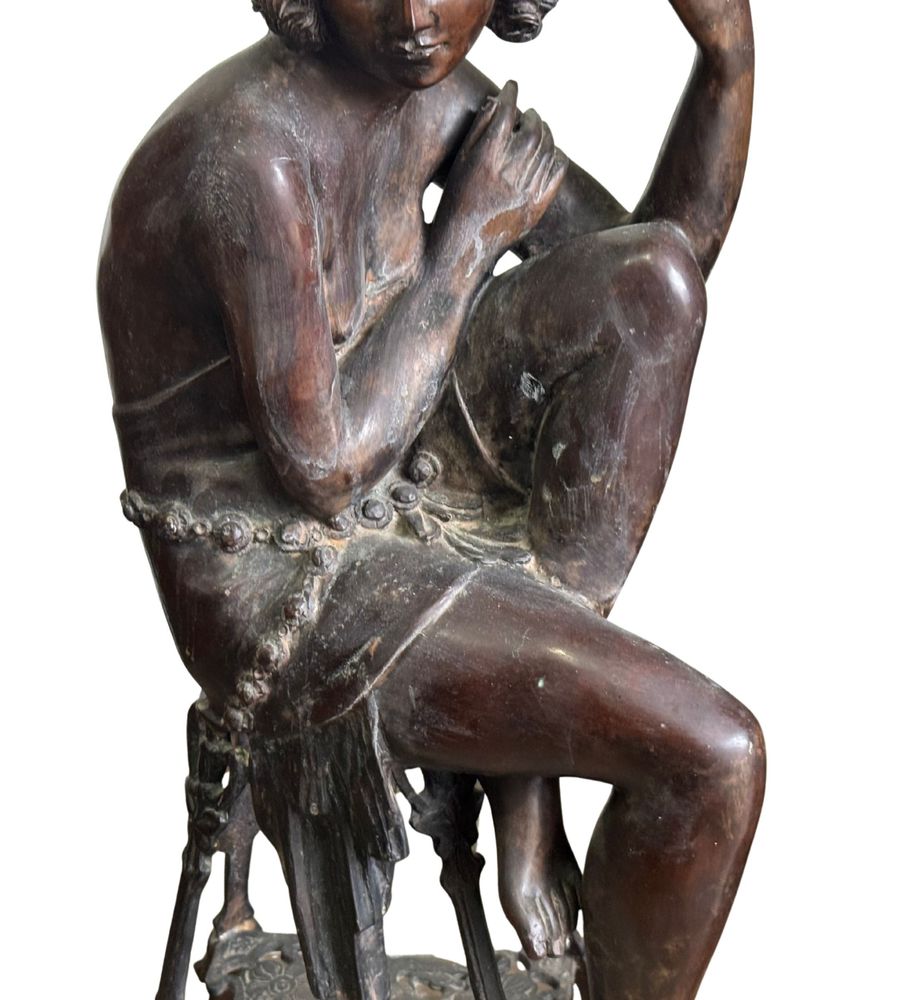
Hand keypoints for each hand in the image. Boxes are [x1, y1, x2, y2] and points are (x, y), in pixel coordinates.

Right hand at [431, 81, 567, 273]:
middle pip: (532, 130)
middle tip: (530, 114)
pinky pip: (557, 172)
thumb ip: (478, 131)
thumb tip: (497, 101)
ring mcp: (524, 193)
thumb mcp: (459, 165)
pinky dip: (557, 156)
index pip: (504, 113)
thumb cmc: (457, 201)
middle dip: (532, 116)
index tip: (512, 86)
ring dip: (546, 133)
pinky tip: (550, 152)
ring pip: (547, 148)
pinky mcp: (537, 208)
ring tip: (540, 129)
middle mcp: (506, 175)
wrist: (463, 248)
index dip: (510, 94)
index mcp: (483, 161)